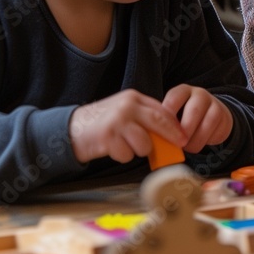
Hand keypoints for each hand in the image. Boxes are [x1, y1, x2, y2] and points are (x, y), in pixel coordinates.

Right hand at [69, 89, 186, 163]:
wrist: (71, 129)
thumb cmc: (102, 122)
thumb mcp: (124, 110)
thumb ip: (144, 116)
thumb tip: (170, 130)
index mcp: (133, 98)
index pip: (161, 110)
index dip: (174, 124)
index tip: (183, 135)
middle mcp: (126, 107)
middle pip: (158, 123)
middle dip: (171, 136)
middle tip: (178, 146)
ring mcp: (117, 122)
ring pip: (144, 143)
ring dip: (139, 150)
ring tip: (126, 145)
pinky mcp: (107, 138)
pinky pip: (126, 154)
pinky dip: (122, 156)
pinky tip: (113, 149)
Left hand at [162, 85, 234, 152]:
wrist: (211, 117)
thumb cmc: (184, 117)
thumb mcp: (174, 114)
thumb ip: (164, 121)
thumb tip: (151, 137)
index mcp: (182, 91)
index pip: (174, 98)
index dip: (167, 116)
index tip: (161, 131)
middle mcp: (199, 94)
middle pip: (194, 110)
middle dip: (184, 130)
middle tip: (176, 143)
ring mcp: (214, 103)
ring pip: (206, 123)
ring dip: (193, 140)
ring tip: (185, 148)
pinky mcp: (223, 116)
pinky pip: (214, 132)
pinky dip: (203, 143)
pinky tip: (195, 145)